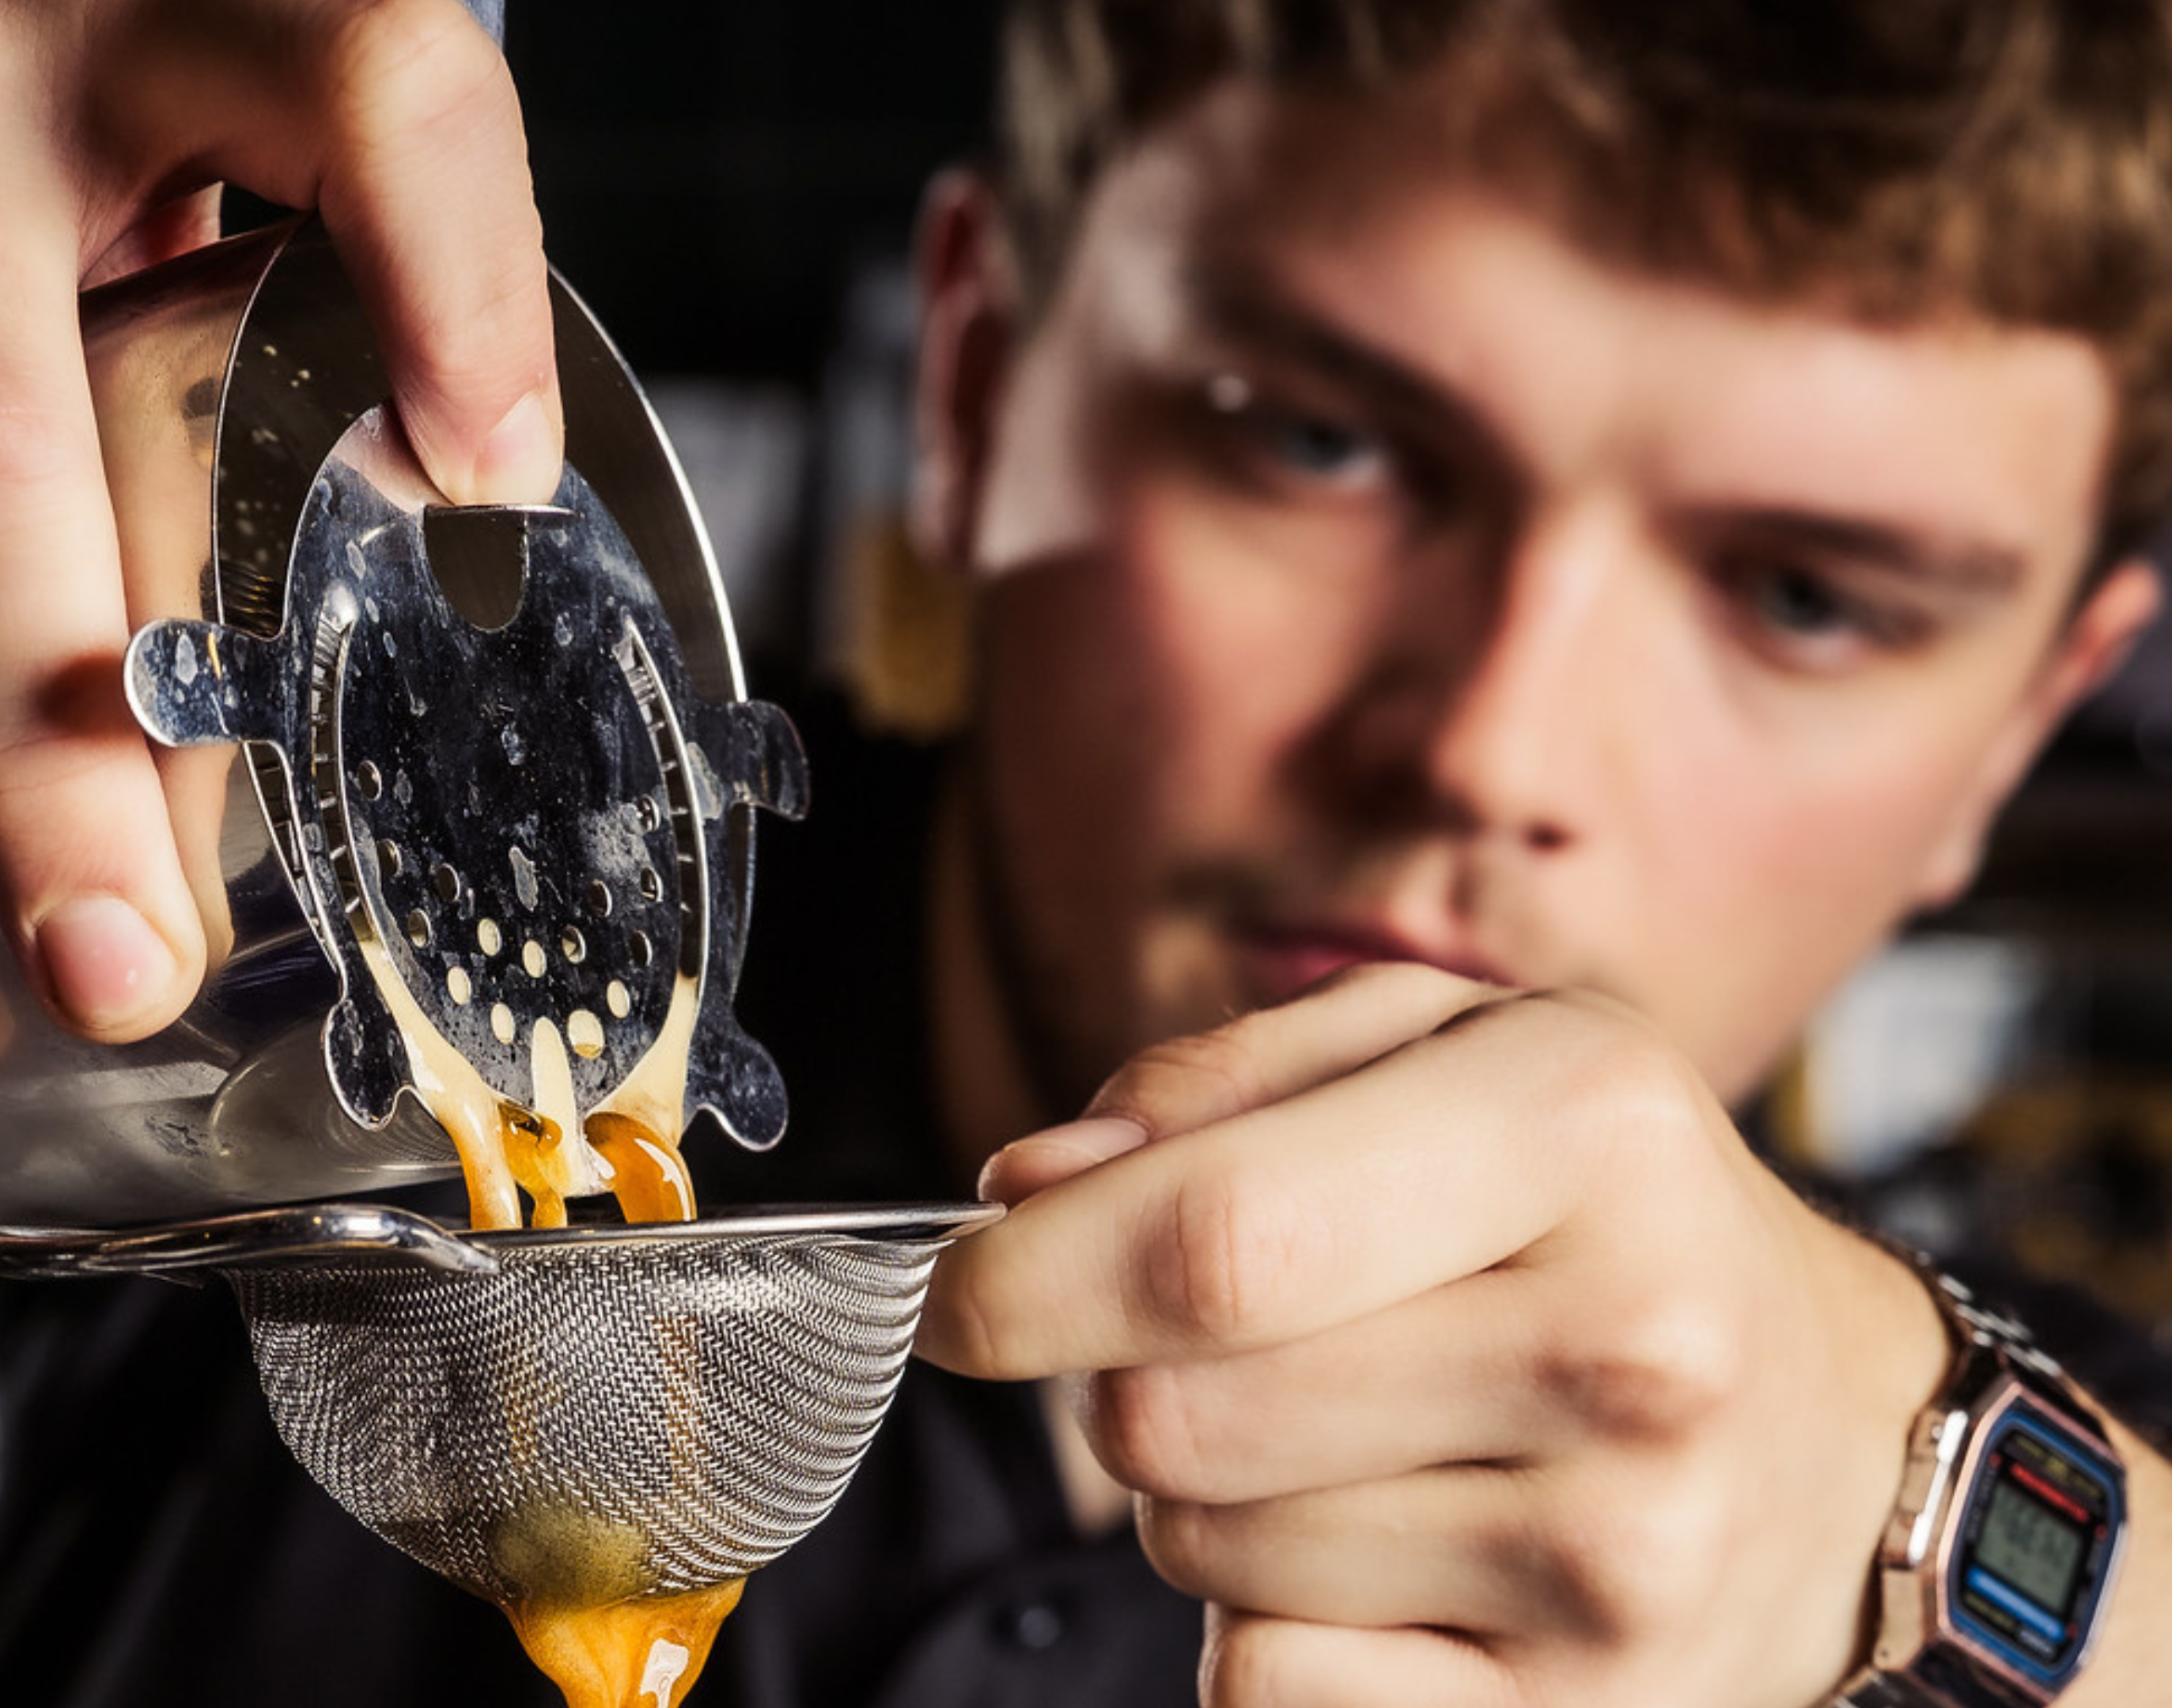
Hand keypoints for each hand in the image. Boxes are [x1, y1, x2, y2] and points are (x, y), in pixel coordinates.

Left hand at [920, 964, 1953, 1705]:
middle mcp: (1630, 1346)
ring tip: (1352, 1437)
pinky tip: (1393, 1552)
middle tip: (1209, 1351)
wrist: (1835, 1440)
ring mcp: (1620, 1558)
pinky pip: (1268, 1682)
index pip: (1214, 1237)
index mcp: (1587, 1130)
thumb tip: (1023, 1186)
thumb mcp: (1445, 1060)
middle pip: (1175, 1414)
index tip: (956, 1293)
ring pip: (1202, 1551)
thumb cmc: (1596, 1217)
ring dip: (1207, 1497)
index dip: (1025, 1276)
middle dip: (1119, 1382)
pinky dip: (1270, 1624)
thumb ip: (1215, 1087)